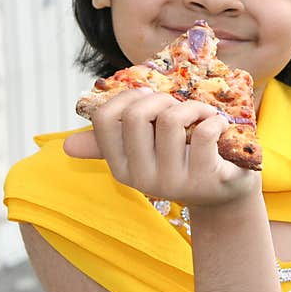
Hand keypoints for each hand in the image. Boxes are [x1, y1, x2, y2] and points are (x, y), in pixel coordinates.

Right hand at [63, 89, 260, 206]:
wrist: (225, 194)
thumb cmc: (183, 162)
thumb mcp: (147, 153)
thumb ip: (112, 144)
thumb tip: (66, 146)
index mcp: (121, 166)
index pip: (105, 118)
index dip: (128, 97)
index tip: (150, 98)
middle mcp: (141, 178)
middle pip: (137, 114)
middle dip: (161, 99)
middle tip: (179, 107)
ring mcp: (173, 181)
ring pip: (171, 120)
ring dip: (193, 107)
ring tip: (204, 114)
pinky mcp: (205, 178)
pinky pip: (204, 132)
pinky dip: (215, 120)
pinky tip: (220, 126)